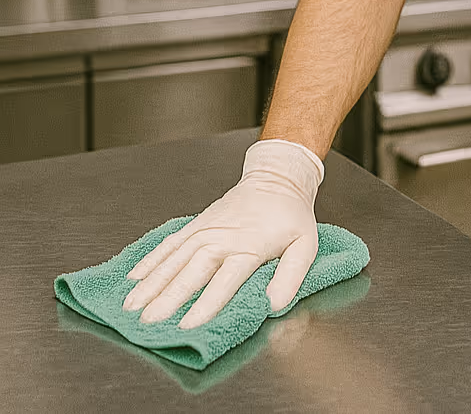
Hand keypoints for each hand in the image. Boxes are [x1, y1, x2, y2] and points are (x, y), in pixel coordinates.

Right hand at [122, 140, 324, 329]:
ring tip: (132, 306)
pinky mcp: (195, 226)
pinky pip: (168, 245)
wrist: (276, 179)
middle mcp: (221, 239)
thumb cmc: (290, 217)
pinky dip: (149, 262)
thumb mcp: (304, 245)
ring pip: (173, 260)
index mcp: (249, 247)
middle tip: (148, 321)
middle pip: (191, 272)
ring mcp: (204, 231)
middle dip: (168, 298)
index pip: (225, 280)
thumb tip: (274, 305)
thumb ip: (290, 276)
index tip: (188, 324)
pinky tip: (134, 279)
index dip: (207, 304)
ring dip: (151, 284)